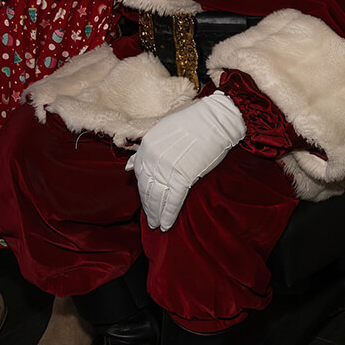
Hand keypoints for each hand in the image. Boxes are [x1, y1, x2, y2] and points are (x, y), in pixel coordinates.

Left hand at [126, 92, 245, 230]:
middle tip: (150, 219)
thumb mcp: (163, 130)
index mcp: (147, 145)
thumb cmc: (193, 121)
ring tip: (156, 225)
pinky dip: (168, 215)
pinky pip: (172, 201)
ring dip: (156, 214)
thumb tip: (129, 166)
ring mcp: (167, 168)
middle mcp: (153, 158)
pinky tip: (166, 225)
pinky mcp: (182, 177)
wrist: (216, 119)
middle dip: (148, 206)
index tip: (146, 199)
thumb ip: (146, 150)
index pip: (140, 174)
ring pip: (157, 198)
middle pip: (146, 189)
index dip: (142, 190)